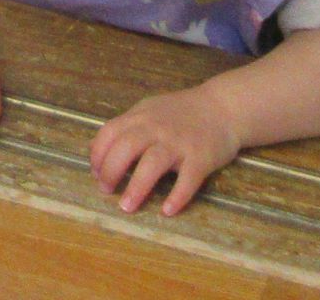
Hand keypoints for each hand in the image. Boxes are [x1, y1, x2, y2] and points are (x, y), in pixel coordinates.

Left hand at [90, 87, 240, 216]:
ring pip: (153, 163)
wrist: (223, 107)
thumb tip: (100, 153)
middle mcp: (157, 128)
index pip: (109, 132)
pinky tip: (167, 211)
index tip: (95, 174)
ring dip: (137, 187)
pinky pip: (188, 179)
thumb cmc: (182, 113)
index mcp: (141, 117)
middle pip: (126, 147)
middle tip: (106, 191)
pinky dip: (177, 196)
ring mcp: (179, 143)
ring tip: (126, 207)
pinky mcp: (201, 158)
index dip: (98, 155)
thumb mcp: (150, 111)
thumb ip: (129, 127)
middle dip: (111, 171)